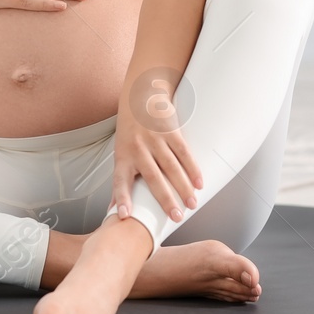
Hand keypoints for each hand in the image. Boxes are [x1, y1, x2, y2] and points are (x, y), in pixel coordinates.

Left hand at [112, 76, 202, 223]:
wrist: (141, 96)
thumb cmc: (130, 131)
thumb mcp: (121, 152)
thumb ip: (122, 180)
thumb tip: (115, 209)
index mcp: (123, 156)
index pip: (119, 180)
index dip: (121, 197)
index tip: (123, 215)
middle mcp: (137, 148)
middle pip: (152, 177)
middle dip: (164, 199)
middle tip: (176, 217)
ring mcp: (154, 139)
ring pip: (171, 167)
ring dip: (183, 187)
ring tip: (192, 204)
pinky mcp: (170, 130)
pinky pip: (183, 153)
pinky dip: (192, 169)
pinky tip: (199, 183)